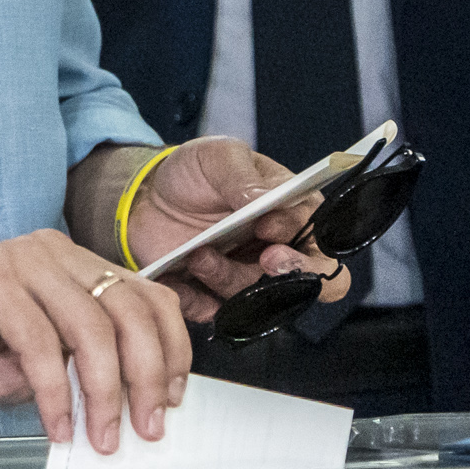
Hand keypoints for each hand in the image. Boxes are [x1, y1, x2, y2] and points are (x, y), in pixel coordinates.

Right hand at [0, 229, 190, 449]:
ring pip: (92, 326)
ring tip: (101, 437)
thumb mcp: (35, 360)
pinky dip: (55, 392)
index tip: (171, 399)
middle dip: (147, 377)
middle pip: (130, 311)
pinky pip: (40, 342)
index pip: (148, 298)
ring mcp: (23, 262)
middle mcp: (55, 254)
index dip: (171, 349)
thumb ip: (79, 368)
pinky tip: (57, 425)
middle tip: (146, 428)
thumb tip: (132, 407)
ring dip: (105, 392)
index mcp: (73, 265)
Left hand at [122, 136, 343, 313]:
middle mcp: (279, 252)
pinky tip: (176, 276)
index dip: (304, 239)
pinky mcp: (213, 298)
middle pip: (311, 284)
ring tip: (198, 254)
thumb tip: (265, 198)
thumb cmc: (196, 172)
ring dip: (227, 277)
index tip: (268, 225)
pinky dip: (194, 299)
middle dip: (293, 275)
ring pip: (257, 299)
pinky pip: (213, 313)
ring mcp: (247, 279)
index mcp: (293, 214)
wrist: (146, 194)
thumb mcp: (218, 156)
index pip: (323, 240)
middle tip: (266, 260)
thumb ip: (242, 175)